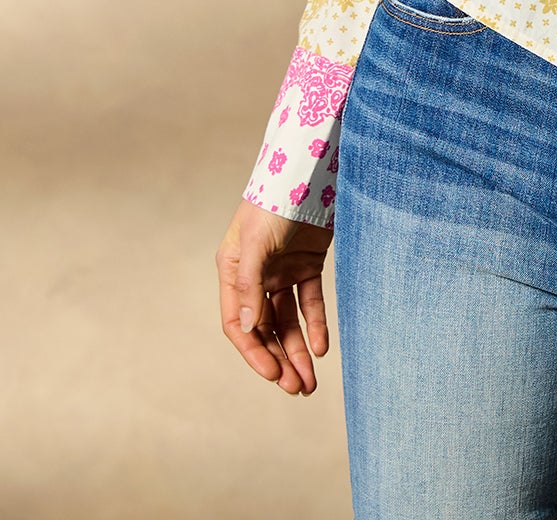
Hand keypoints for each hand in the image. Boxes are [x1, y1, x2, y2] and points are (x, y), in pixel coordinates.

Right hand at [215, 198, 334, 394]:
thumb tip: (248, 330)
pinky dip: (316, 324)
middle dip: (278, 359)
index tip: (272, 376)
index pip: (239, 324)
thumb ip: (250, 285)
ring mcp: (283, 271)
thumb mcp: (256, 243)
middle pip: (265, 329)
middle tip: (295, 388)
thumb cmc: (274, 202)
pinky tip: (322, 347)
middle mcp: (256, 276)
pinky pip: (310, 302)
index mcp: (234, 272)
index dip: (254, 353)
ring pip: (288, 321)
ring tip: (309, 382)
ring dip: (297, 350)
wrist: (308, 169)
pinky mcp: (307, 264)